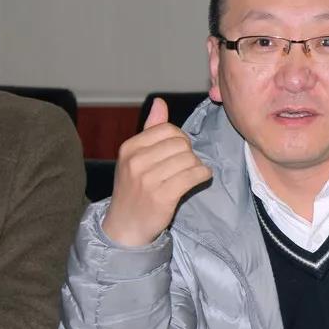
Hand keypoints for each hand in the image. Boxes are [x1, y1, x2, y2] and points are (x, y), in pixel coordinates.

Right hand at [102, 98, 212, 245]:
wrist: (125, 226)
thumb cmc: (133, 190)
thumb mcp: (134, 157)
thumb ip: (150, 130)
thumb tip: (160, 102)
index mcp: (130, 148)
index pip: (168, 129)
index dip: (180, 139)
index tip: (179, 151)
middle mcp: (136, 162)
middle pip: (181, 144)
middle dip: (189, 153)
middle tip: (185, 165)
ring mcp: (148, 179)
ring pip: (189, 159)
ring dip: (196, 166)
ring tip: (189, 174)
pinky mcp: (163, 196)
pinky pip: (194, 175)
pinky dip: (203, 175)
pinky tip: (200, 178)